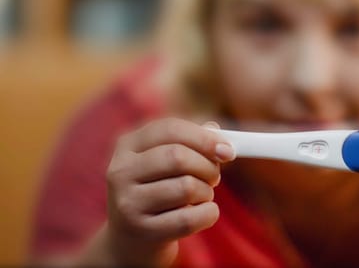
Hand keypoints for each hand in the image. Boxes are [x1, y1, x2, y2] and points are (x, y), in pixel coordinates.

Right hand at [104, 118, 234, 265]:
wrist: (133, 238)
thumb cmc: (159, 190)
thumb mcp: (167, 162)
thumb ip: (192, 142)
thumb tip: (217, 134)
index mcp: (128, 145)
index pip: (170, 129)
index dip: (204, 138)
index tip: (227, 150)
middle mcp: (121, 171)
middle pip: (178, 157)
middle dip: (208, 167)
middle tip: (215, 177)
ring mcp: (128, 202)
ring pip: (187, 187)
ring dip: (207, 192)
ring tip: (202, 196)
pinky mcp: (142, 230)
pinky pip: (189, 219)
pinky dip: (208, 214)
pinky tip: (203, 213)